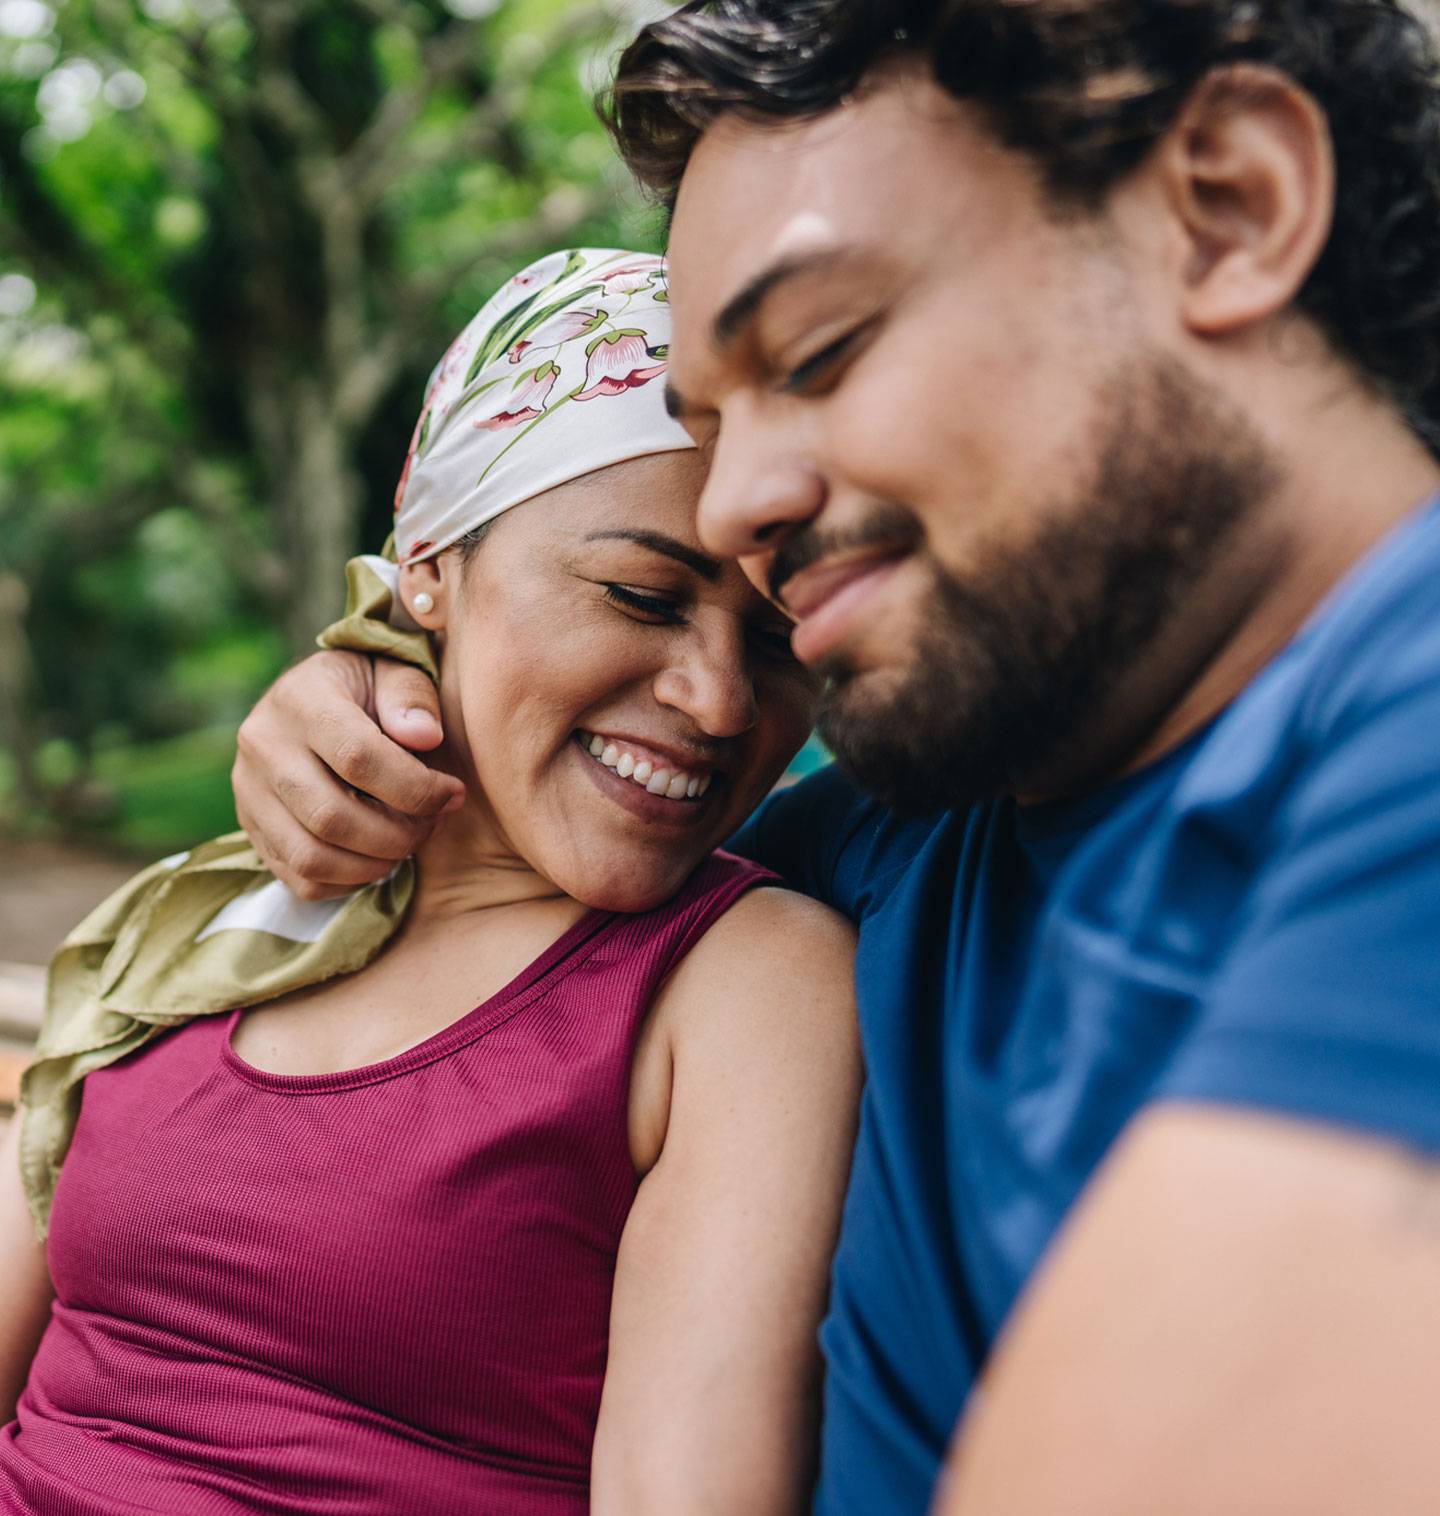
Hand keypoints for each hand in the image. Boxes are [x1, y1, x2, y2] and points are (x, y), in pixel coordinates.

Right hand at [233, 651, 463, 898]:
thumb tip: (425, 736)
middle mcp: (263, 746)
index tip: (452, 794)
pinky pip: (298, 878)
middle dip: (397, 834)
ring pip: (310, 856)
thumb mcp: (393, 670)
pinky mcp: (252, 826)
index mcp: (300, 700)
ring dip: (373, 864)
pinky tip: (377, 857)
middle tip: (432, 825)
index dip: (415, 787)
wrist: (310, 699)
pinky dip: (347, 881)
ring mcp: (249, 791)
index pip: (357, 756)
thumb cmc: (366, 686)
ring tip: (408, 844)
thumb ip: (411, 698)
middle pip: (331, 816)